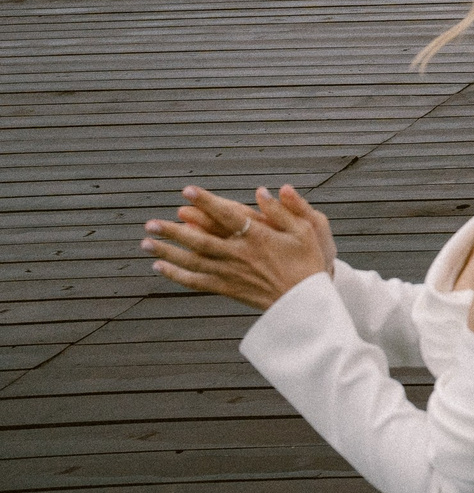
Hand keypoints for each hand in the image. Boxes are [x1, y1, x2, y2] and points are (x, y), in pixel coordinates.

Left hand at [142, 184, 334, 311]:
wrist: (304, 301)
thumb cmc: (308, 261)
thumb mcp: (307, 230)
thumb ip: (285, 210)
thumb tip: (263, 191)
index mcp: (259, 236)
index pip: (227, 214)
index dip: (206, 201)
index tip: (186, 191)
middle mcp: (239, 254)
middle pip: (199, 240)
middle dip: (172, 231)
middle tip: (150, 223)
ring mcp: (231, 273)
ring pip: (192, 261)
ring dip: (167, 252)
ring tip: (145, 242)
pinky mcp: (227, 288)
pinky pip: (196, 282)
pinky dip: (175, 275)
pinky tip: (159, 267)